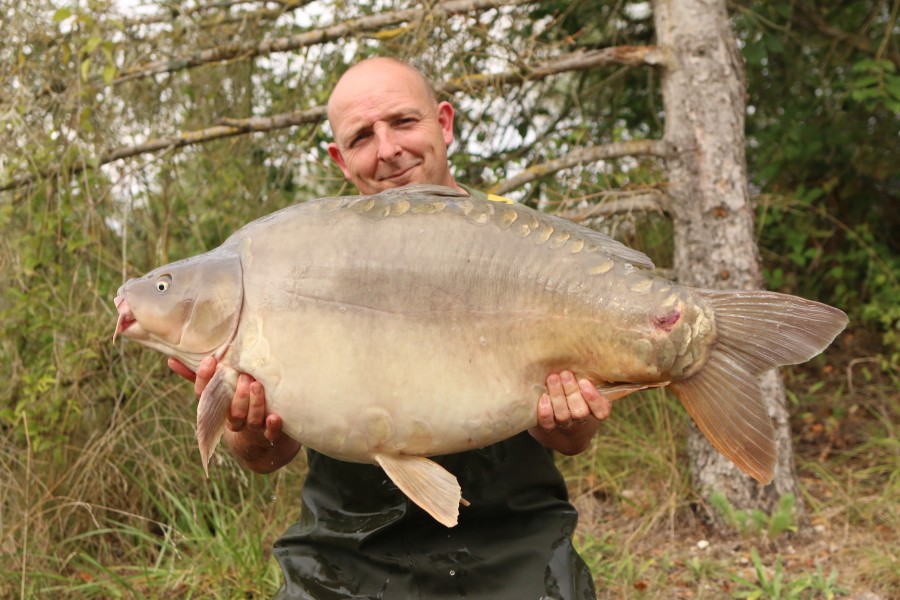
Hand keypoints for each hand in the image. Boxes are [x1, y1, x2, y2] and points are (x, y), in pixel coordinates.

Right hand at [167, 357, 300, 471]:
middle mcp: (234, 419)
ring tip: (257, 385)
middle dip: (237, 396)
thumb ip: (197, 377)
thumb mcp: (216, 391)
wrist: (259, 439)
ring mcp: (252, 428)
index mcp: (218, 408)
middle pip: (232, 412)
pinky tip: (274, 416)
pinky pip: (270, 432)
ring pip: (251, 420)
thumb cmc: (234, 404)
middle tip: (243, 376)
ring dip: (254, 404)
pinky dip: (272, 426)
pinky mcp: (270, 433)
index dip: (205, 380)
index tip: (210, 360)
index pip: (206, 397)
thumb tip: (171, 359)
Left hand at [529, 370, 610, 454]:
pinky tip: (543, 397)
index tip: (584, 382)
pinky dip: (545, 411)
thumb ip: (589, 380)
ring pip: (563, 415)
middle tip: (565, 374)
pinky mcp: (548, 429)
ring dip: (557, 396)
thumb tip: (586, 357)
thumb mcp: (587, 391)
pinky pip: (547, 423)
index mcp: (595, 412)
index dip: (594, 398)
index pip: (601, 411)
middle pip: (580, 412)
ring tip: (553, 378)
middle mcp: (581, 421)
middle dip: (572, 391)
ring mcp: (564, 426)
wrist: (560, 428)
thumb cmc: (576, 398)